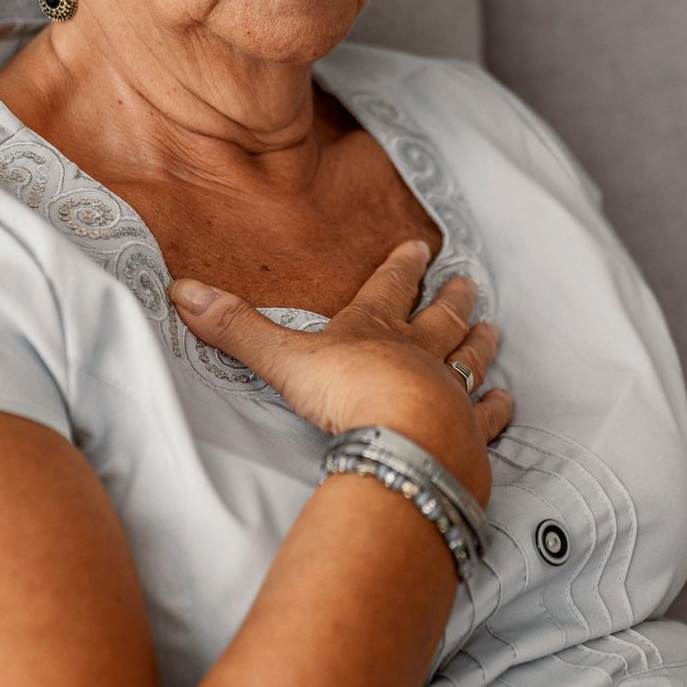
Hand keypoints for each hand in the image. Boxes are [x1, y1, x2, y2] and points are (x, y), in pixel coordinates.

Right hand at [164, 239, 511, 502]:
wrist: (406, 440)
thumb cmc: (348, 394)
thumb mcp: (283, 358)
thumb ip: (236, 327)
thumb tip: (180, 289)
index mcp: (375, 330)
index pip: (390, 288)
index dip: (402, 267)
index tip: (420, 246)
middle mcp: (419, 352)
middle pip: (440, 319)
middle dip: (452, 300)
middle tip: (470, 283)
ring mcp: (451, 391)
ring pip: (470, 359)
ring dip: (479, 343)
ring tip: (493, 328)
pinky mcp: (470, 432)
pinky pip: (489, 414)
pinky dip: (498, 406)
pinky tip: (506, 399)